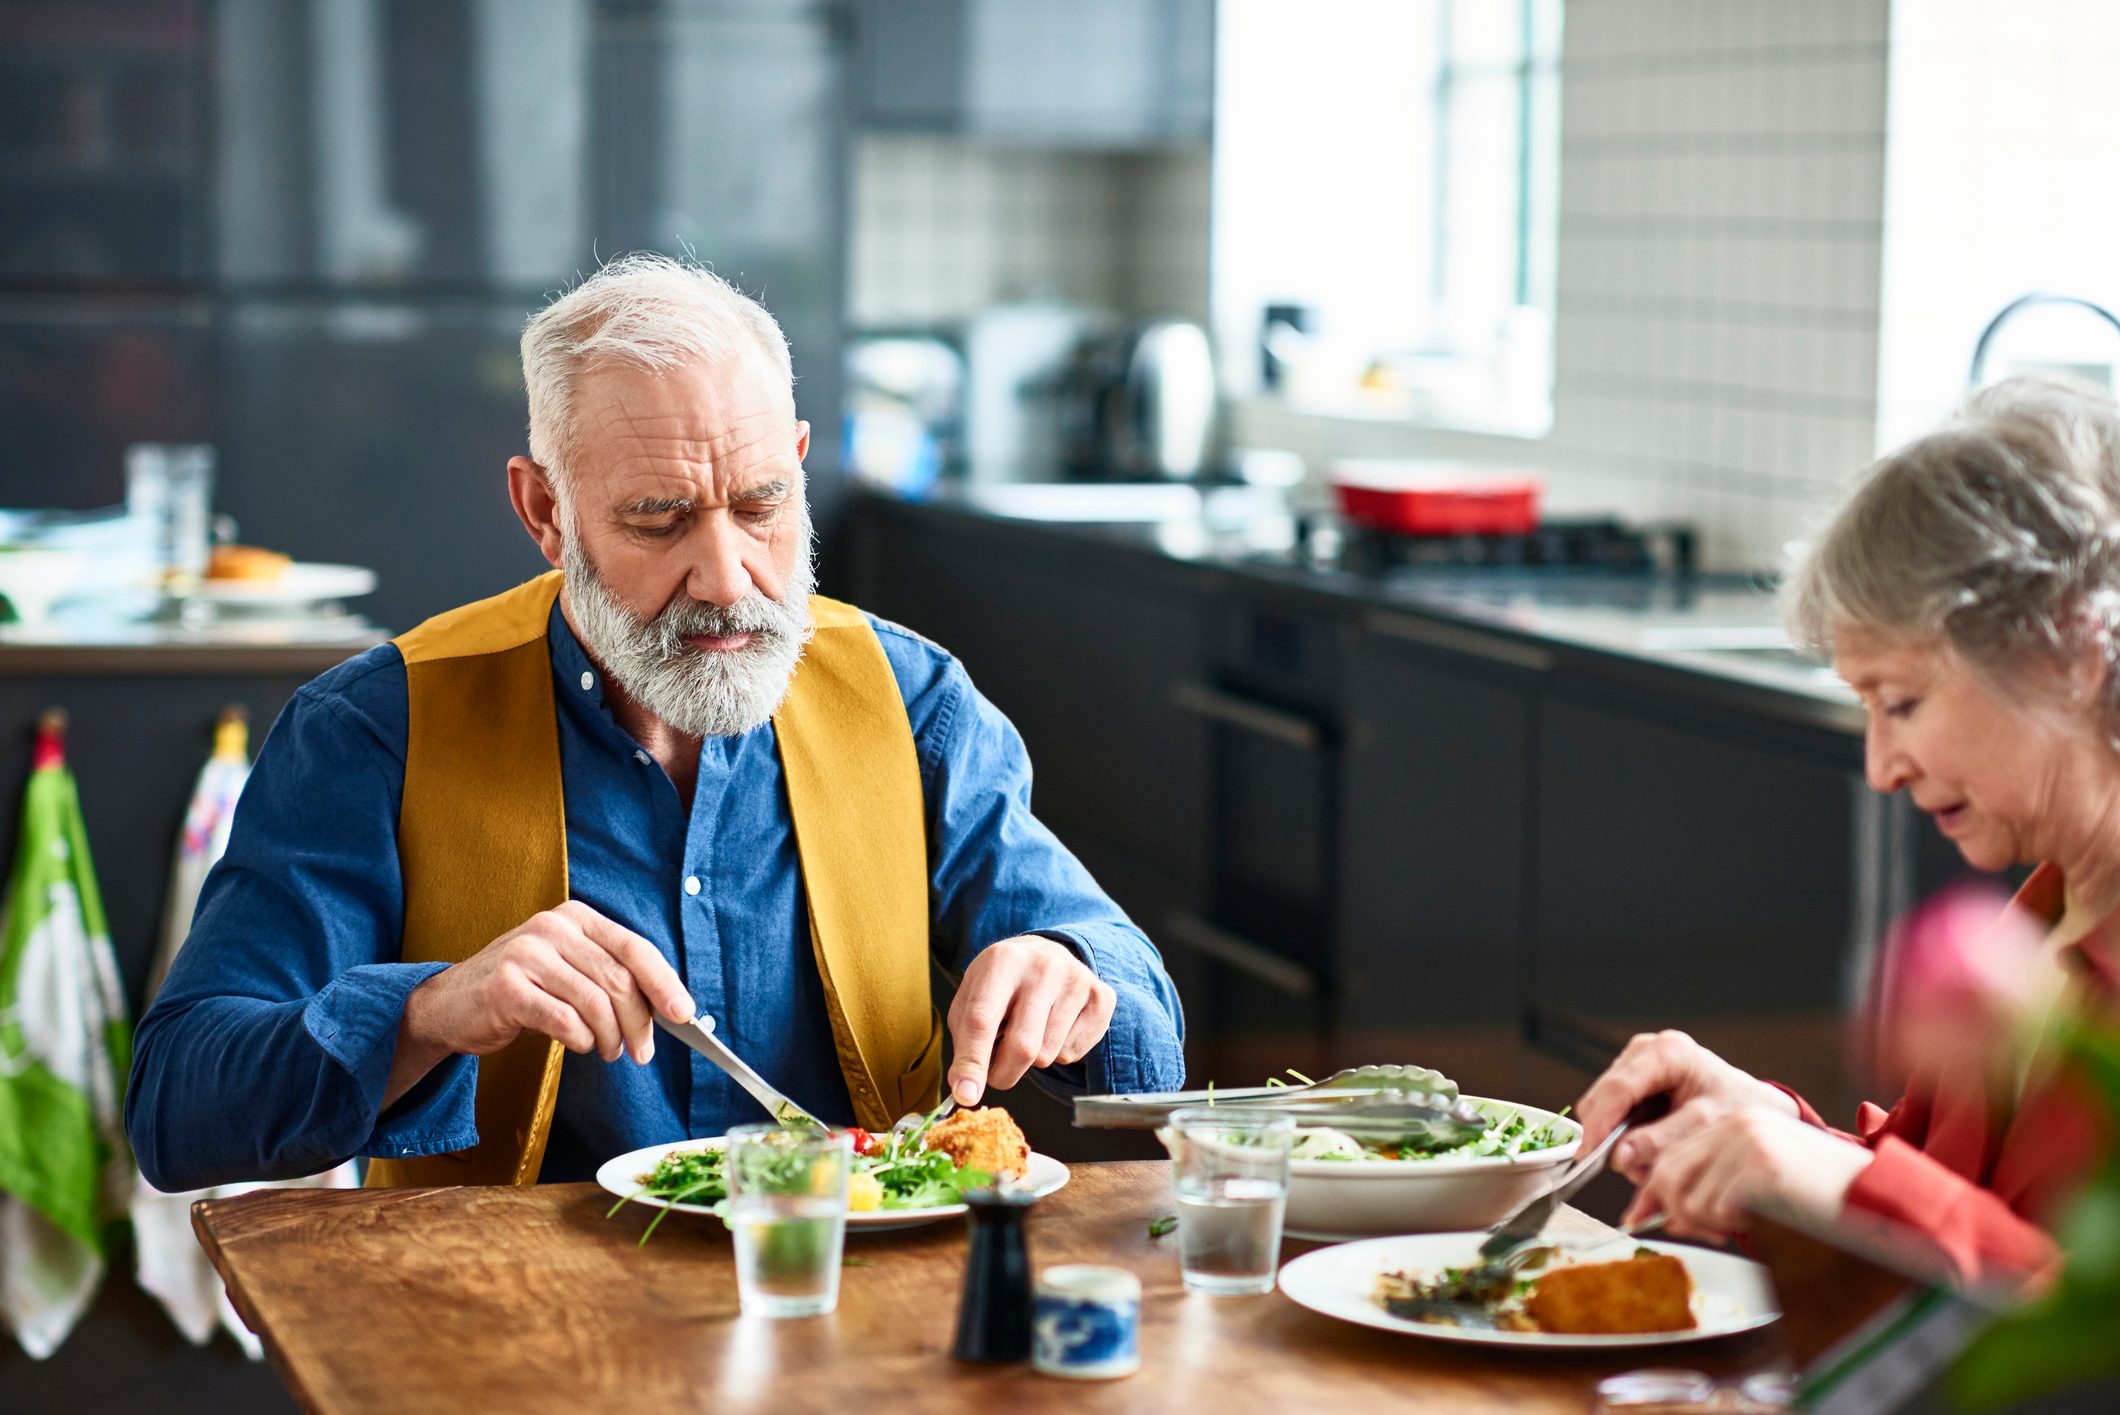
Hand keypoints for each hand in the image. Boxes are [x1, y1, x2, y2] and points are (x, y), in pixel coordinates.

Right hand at [393, 901, 695, 1102]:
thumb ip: (609, 976)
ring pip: (595, 1003)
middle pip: (619, 979)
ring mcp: (527, 955)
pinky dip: (581, 1040)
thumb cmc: (519, 989)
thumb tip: (666, 1007)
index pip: (634, 948)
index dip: (664, 983)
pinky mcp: (507, 987)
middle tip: (642, 1052)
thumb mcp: (567, 969)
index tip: (684, 1014)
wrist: (448, 1005)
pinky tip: (580, 1045)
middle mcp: (552, 928)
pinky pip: (564, 1020)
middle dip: (640, 1023)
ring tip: (608, 1052)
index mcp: (576, 917)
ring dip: (610, 1037)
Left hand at [946, 935, 1114, 1104]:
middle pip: (1022, 1046)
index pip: (982, 1020)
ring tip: (1029, 1030)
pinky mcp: (1102, 998)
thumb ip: (965, 1040)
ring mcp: (1077, 981)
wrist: (1047, 954)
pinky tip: (1054, 1027)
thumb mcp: (971, 998)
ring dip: (1031, 1059)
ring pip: (1047, 1055)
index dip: (972, 1062)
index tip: (965, 1095)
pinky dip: (1057, 1053)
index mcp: (1003, 961)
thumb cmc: (1002, 984)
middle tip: (996, 1073)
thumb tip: (965, 1089)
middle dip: (1003, 1074)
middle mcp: (1043, 966)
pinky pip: (1073, 1054)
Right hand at [1575, 1030, 1799, 1182]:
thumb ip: (1661, 1142)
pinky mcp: (1632, 1079)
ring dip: (1617, 1140)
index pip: (1618, 1088)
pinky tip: (1650, 1148)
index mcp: (1667, 1052)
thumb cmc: (1738, 1110)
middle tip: (1636, 1171)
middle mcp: (1645, 1051)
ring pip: (1602, 1107)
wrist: (1755, 1106)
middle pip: (1602, 1097)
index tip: (1588, 1157)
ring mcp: (1636, 1063)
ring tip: (1651, 1162)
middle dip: (1610, 1137)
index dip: (1600, 1124)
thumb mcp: (1705, 1128)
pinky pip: (1612, 1111)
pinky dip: (1624, 1135)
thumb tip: (1619, 1157)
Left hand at [1621, 1104, 1874, 1241]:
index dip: (1654, 1191)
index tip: (1639, 1217)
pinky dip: (1730, 1226)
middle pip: (1665, 1172)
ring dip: (1705, 1224)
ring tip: (1742, 1224)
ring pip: (1686, 1196)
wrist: (1882, 1199)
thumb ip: (1711, 1185)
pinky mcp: (1761, 1167)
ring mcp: (1748, 1141)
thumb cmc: (1824, 1199)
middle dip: (1670, 1211)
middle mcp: (1737, 1122)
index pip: (1670, 1153)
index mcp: (1736, 1119)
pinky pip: (1714, 1209)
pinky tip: (1761, 1221)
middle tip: (1698, 1232)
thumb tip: (1653, 1211)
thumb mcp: (1760, 1183)